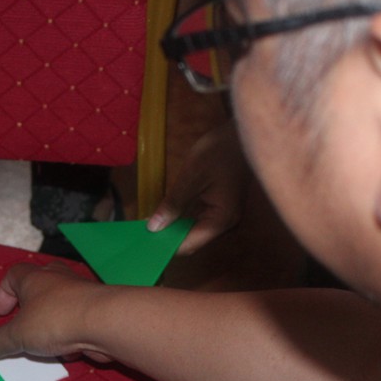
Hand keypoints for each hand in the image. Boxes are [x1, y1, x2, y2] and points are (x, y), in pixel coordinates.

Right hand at [0, 262, 113, 362]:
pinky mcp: (97, 309)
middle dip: (30, 305)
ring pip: (61, 304)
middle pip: (40, 283)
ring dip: (51, 323)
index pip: (13, 274)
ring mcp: (81, 292)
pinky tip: (70, 351)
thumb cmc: (54, 321)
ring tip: (46, 344)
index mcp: (34, 278)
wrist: (105, 322)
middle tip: (23, 322)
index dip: (3, 293)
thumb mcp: (18, 335)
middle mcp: (58, 279)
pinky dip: (71, 334)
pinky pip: (78, 320)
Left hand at [147, 122, 247, 255]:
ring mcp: (224, 217)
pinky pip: (197, 222)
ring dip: (172, 229)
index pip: (189, 244)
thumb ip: (173, 204)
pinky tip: (164, 215)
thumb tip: (154, 227)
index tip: (143, 243)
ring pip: (193, 233)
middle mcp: (225, 224)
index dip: (165, 246)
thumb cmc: (219, 152)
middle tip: (141, 233)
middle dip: (167, 238)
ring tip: (148, 225)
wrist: (239, 134)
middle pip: (192, 241)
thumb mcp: (191, 177)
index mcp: (222, 220)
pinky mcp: (220, 209)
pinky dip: (180, 220)